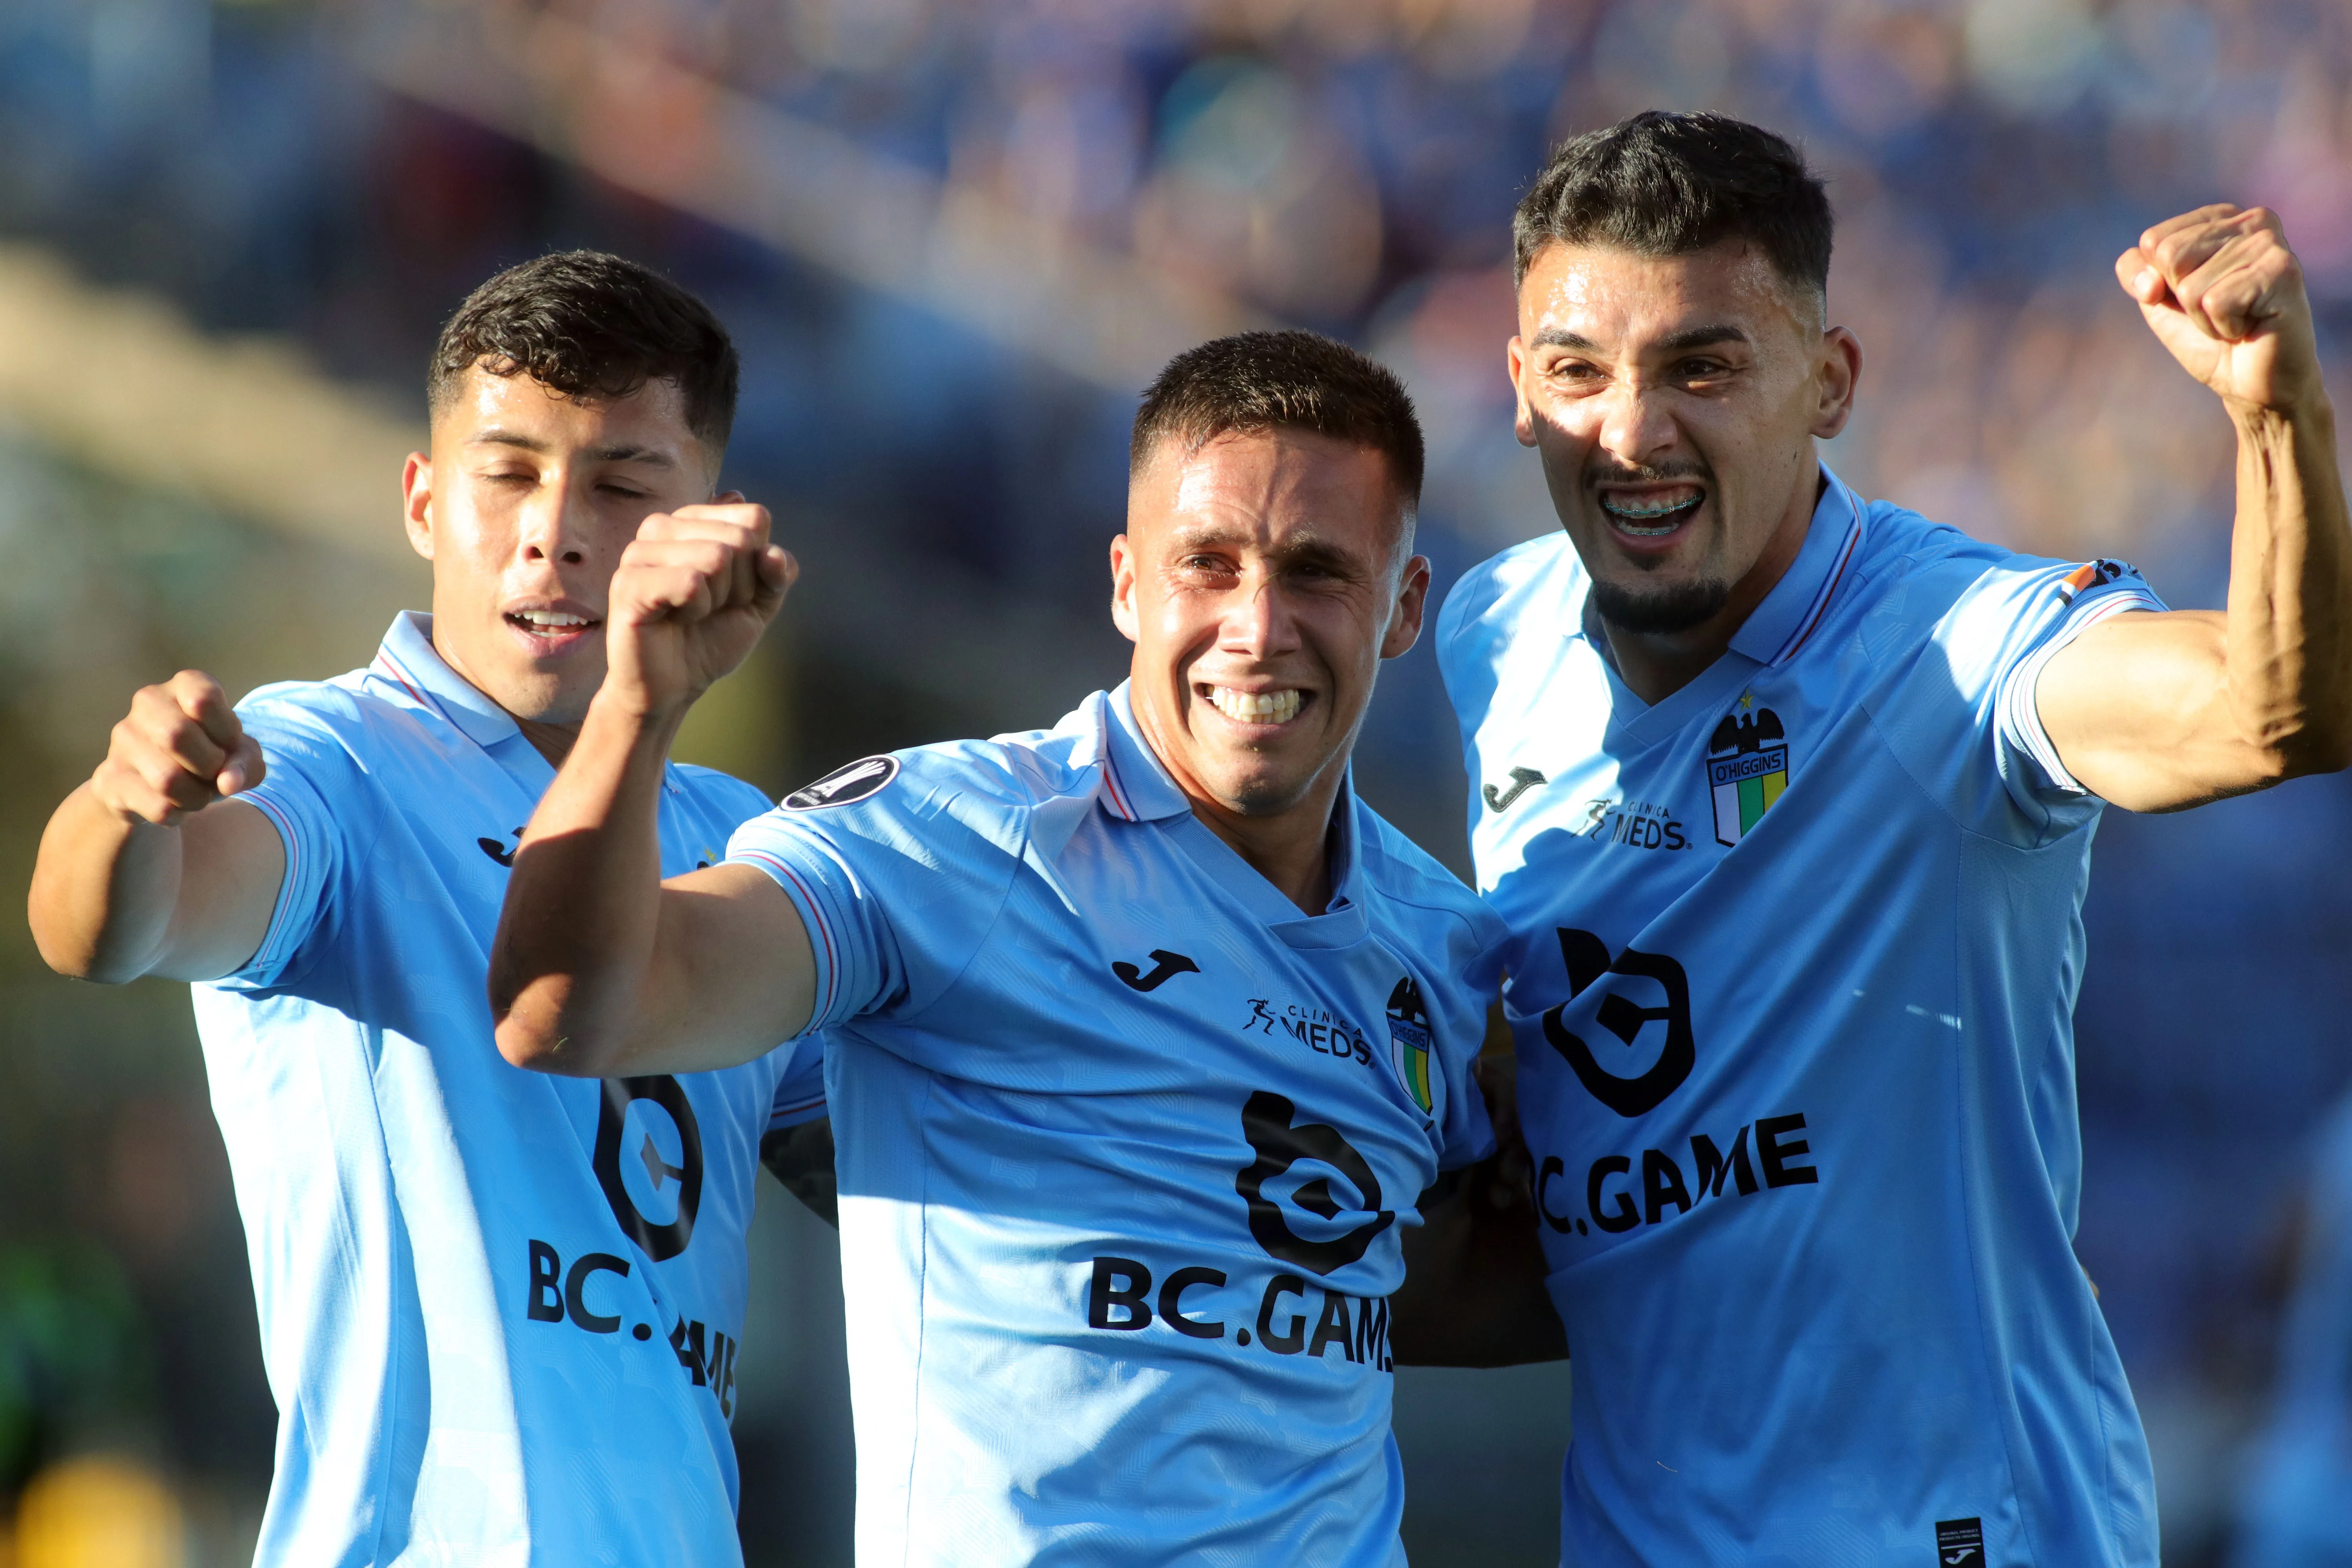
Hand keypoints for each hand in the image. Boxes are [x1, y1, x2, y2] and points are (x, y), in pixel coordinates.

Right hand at [90, 671, 264, 826]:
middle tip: (213, 773)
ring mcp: (122, 740)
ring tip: (197, 793)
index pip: (204, 697)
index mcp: (182, 687)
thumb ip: (246, 763)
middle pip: (176, 735)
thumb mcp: (239, 755)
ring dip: (197, 796)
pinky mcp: (110, 778)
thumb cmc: (207, 758)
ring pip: (166, 779)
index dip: (227, 730)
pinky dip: (179, 813)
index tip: (228, 743)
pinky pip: (157, 806)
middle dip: (209, 765)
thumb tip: (228, 782)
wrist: (155, 786)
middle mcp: (147, 704)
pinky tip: (176, 805)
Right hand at [602, 501, 796, 722]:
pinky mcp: (628, 582)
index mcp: (692, 520)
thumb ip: (778, 572)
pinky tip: (675, 618)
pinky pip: (691, 581)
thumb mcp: (759, 602)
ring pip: (717, 556)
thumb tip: (771, 552)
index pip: (755, 518)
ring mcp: (640, 551)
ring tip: (691, 613)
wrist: (673, 686)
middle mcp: (662, 526)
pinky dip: (696, 609)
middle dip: (740, 585)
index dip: (759, 565)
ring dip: (717, 599)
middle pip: (739, 538)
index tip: (733, 591)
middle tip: (710, 608)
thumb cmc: (711, 637)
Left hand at [2118, 204, 2324, 415]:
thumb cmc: (2208, 339)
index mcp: (2222, 218)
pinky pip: (2215, 302)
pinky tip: (2251, 325)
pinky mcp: (2283, 271)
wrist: (2252, 385)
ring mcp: (2270, 243)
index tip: (2197, 298)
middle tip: (2219, 311)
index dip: (2161, 283)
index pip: (2153, 241)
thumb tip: (2149, 281)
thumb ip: (2136, 271)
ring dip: (2204, 317)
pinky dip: (2223, 326)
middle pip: (2169, 255)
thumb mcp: (2158, 300)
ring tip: (2237, 320)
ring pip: (2191, 284)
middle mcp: (2252, 220)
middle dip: (2184, 299)